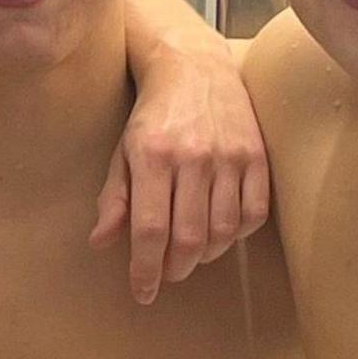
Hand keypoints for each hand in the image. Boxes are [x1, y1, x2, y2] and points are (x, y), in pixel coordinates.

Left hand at [93, 37, 267, 303]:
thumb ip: (115, 199)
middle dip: (176, 268)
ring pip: (223, 231)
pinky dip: (238, 233)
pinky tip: (221, 231)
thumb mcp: (123, 152)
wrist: (194, 66)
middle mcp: (193, 158)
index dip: (145, 270)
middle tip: (168, 273)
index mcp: (153, 157)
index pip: (150, 231)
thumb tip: (101, 243)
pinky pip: (253, 213)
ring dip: (206, 254)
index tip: (143, 292)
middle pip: (189, 238)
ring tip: (192, 253)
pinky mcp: (256, 155)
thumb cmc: (153, 115)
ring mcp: (229, 156)